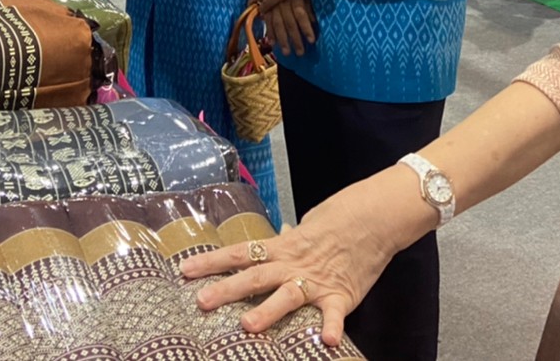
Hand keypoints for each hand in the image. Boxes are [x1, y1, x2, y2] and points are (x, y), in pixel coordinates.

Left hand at [181, 166, 429, 345]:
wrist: (374, 217)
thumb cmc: (339, 218)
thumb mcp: (307, 226)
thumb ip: (290, 240)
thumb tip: (278, 239)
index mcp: (283, 247)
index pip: (240, 253)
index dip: (212, 261)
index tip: (185, 270)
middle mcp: (294, 264)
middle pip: (255, 276)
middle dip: (227, 289)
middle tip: (201, 302)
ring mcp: (317, 281)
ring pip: (287, 296)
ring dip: (268, 311)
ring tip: (247, 327)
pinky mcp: (341, 294)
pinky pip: (334, 314)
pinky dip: (331, 327)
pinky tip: (325, 342)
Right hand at [262, 0, 315, 56]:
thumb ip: (308, 5)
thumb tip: (314, 21)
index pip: (302, 15)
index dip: (307, 28)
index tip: (312, 41)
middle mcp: (283, 1)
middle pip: (290, 23)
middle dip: (295, 39)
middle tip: (300, 53)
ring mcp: (273, 4)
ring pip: (278, 24)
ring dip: (282, 40)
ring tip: (287, 53)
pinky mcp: (266, 4)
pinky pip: (267, 20)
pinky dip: (269, 31)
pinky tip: (273, 42)